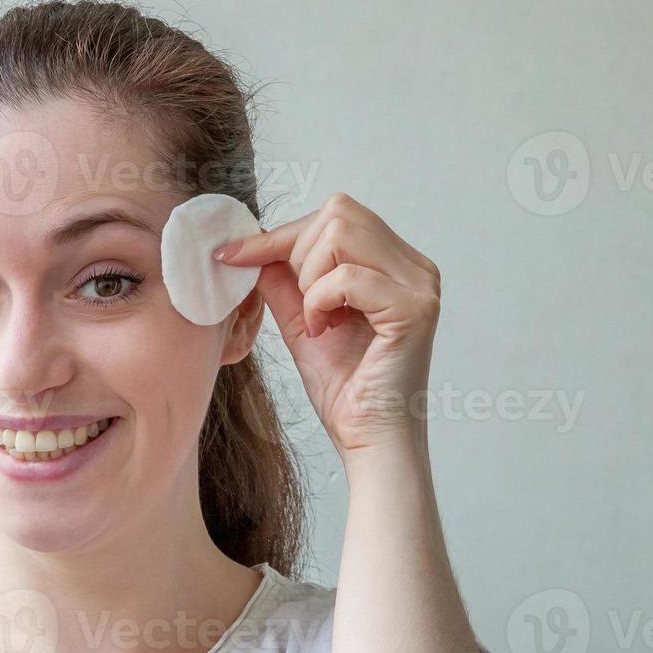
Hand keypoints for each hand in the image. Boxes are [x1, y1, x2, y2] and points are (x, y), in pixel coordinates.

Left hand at [215, 193, 440, 458]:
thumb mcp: (302, 322)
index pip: (336, 214)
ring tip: (318, 321)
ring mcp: (420, 285)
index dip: (280, 233)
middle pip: (339, 212)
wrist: (368, 440)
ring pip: (341, 234)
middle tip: (305, 307)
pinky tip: (325, 331)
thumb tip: (253, 246)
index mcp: (394, 263)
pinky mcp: (414, 308)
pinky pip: (348, 277)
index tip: (233, 254)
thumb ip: (284, 282)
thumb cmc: (345, 390)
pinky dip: (320, 302)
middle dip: (298, 255)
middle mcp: (415, 266)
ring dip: (310, 279)